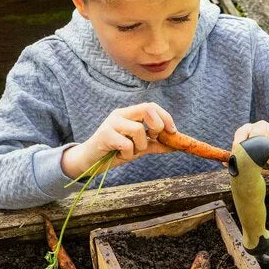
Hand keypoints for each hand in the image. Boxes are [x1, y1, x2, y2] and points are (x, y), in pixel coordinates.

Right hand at [62, 103, 176, 178]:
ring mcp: (111, 123)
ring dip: (140, 146)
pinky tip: (120, 155)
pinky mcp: (105, 134)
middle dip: (156, 127)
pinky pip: (127, 144)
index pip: (151, 106)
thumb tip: (177, 145)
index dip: (165, 117)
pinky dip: (128, 154)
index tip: (173, 132)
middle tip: (151, 139)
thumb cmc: (116, 151)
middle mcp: (121, 114)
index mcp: (129, 114)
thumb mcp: (140, 147)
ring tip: (129, 151)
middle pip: (147, 109)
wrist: (91, 161)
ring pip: (138, 130)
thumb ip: (157, 144)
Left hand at [233, 116, 268, 176]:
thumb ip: (240, 161)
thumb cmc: (263, 163)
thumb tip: (225, 163)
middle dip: (256, 141)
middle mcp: (260, 128)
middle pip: (257, 128)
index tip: (241, 152)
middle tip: (256, 154)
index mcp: (248, 133)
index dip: (241, 140)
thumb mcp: (251, 164)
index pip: (242, 131)